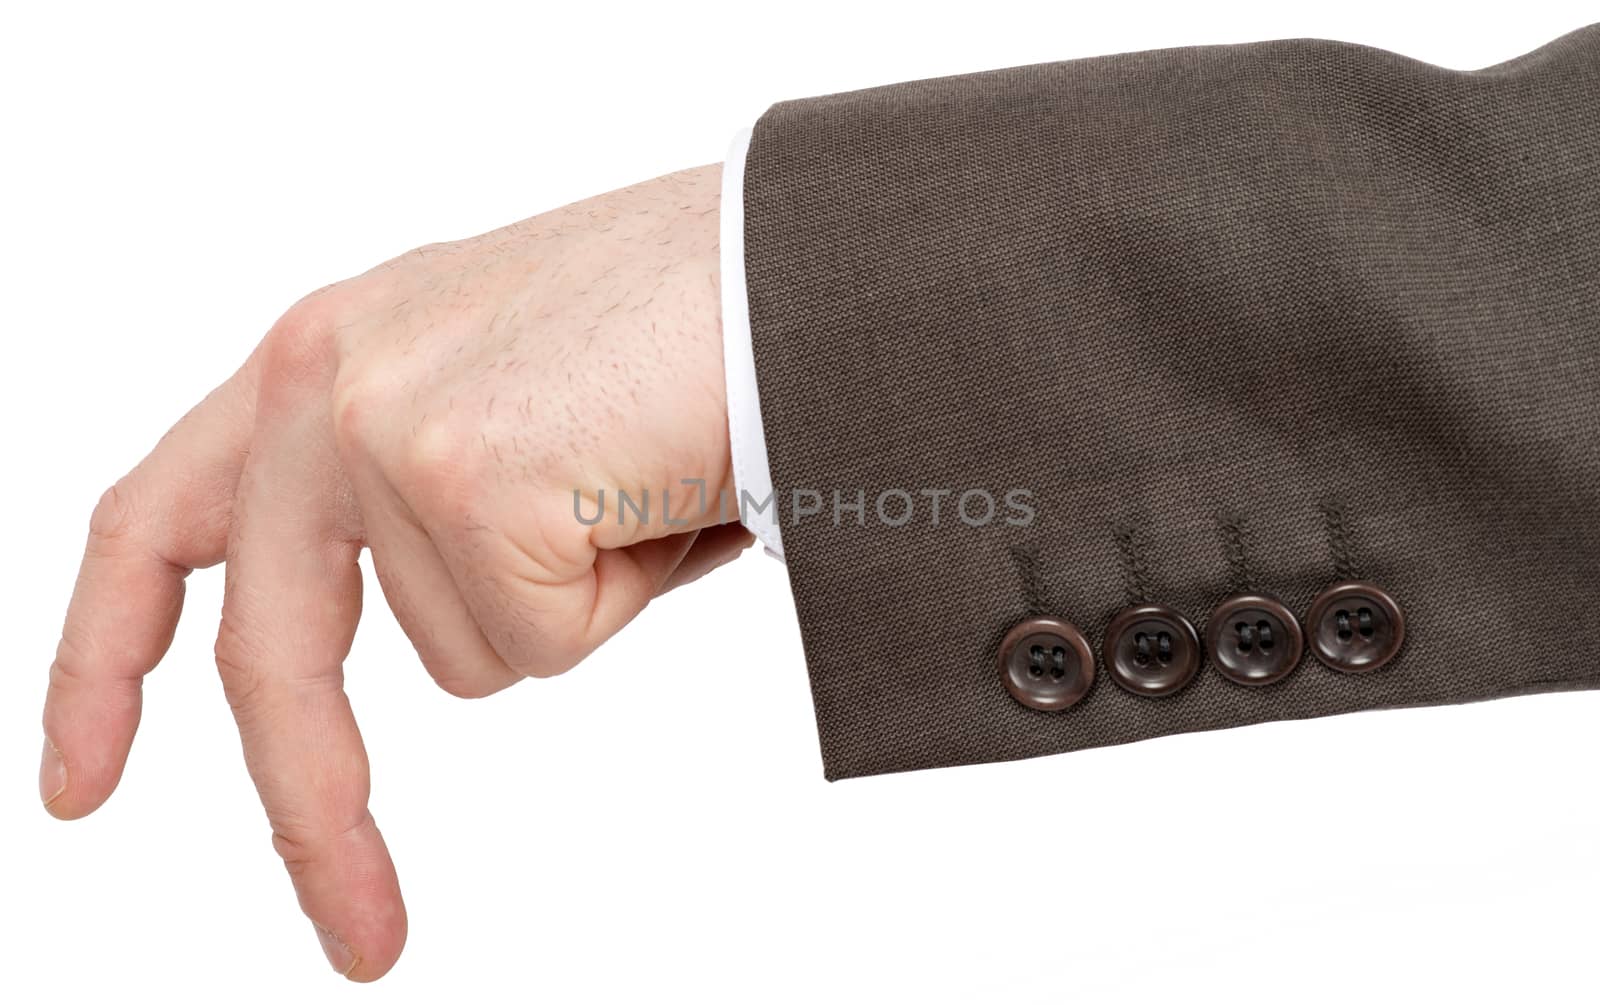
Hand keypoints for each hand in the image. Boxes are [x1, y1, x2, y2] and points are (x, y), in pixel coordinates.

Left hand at [39, 164, 748, 979]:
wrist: (812, 251)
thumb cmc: (700, 318)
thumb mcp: (511, 388)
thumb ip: (420, 481)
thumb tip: (455, 623)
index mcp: (334, 354)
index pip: (160, 521)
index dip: (107, 660)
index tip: (85, 781)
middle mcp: (326, 375)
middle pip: (273, 659)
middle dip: (317, 811)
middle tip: (367, 937)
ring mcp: (385, 426)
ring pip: (471, 655)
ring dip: (585, 599)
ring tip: (655, 479)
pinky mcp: (465, 475)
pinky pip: (545, 641)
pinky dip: (630, 593)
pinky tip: (668, 485)